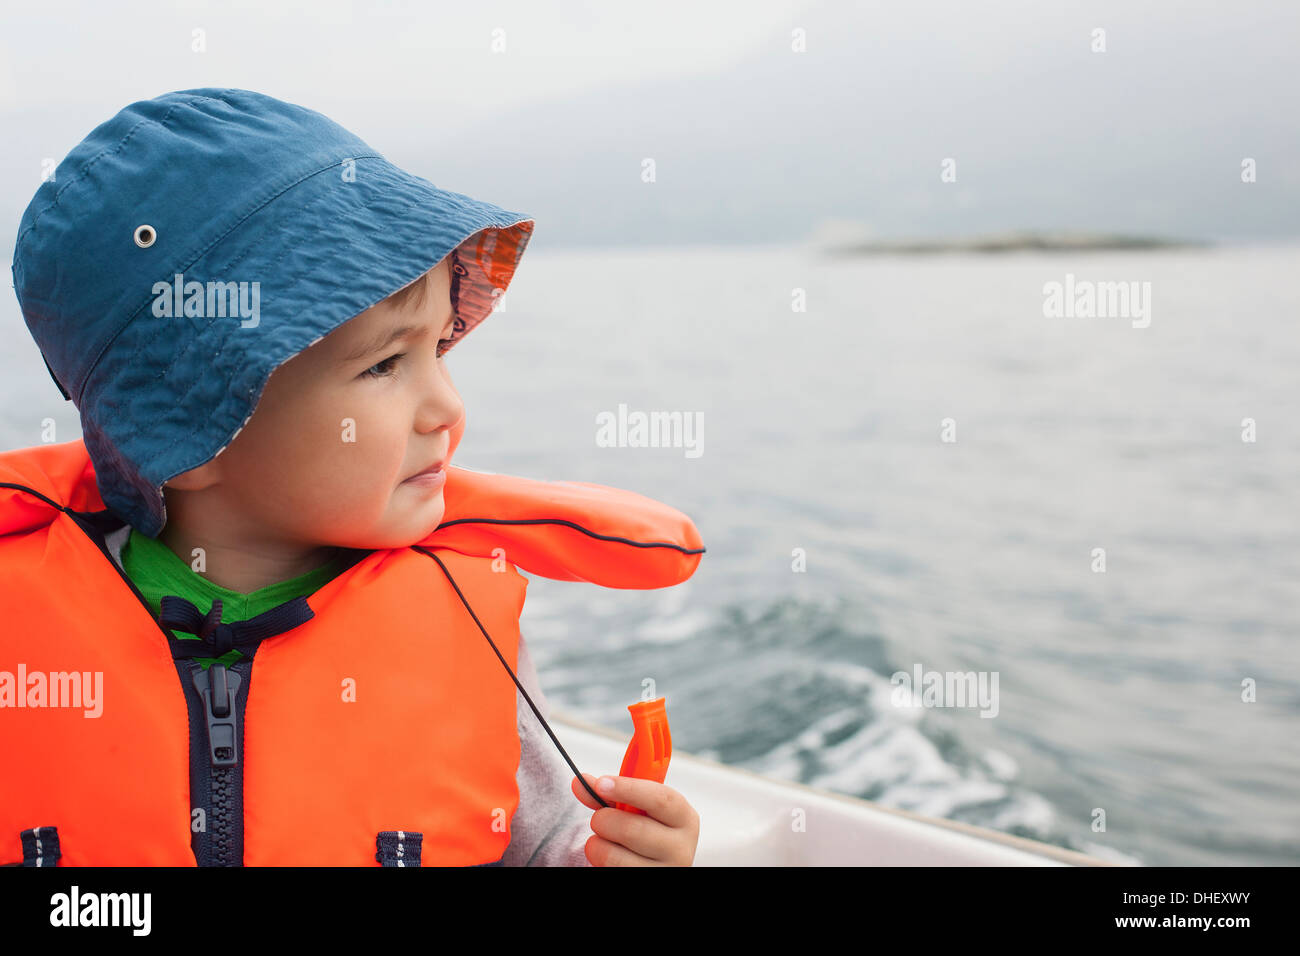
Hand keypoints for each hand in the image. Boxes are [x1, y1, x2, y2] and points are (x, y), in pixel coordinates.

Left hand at [571, 772, 698, 865]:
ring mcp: (665, 872)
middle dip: (603, 819)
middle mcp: (681, 848)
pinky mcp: (646, 885)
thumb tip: (580, 782)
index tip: (602, 784)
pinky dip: (599, 862)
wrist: (652, 865)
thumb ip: (610, 794)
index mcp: (684, 818)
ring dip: (596, 845)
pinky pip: (611, 872)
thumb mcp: (635, 809)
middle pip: (632, 829)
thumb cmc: (644, 830)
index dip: (628, 789)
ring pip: (614, 857)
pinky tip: (607, 858)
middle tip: (597, 819)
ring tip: (600, 841)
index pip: (660, 799)